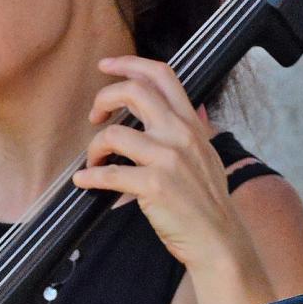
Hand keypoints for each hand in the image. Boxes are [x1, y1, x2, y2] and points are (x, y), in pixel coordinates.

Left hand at [75, 56, 255, 275]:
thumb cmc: (207, 203)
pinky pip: (110, 174)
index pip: (162, 76)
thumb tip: (190, 108)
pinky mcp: (154, 185)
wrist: (218, 239)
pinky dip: (90, 177)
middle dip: (104, 98)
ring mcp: (168, 159)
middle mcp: (180, 134)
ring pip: (114, 134)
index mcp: (190, 124)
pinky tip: (84, 181)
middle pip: (134, 92)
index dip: (129, 64)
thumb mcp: (207, 156)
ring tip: (93, 162)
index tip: (106, 66)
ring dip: (94, 148)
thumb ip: (193, 131)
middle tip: (94, 116)